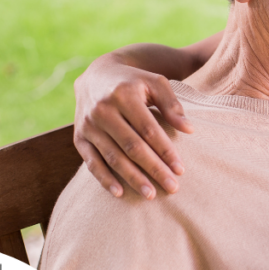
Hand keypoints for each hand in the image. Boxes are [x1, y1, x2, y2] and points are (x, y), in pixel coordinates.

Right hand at [73, 55, 193, 198]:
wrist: (97, 75)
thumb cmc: (134, 82)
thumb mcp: (155, 83)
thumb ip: (172, 105)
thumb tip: (189, 130)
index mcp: (124, 95)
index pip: (148, 129)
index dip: (165, 151)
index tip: (180, 169)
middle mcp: (103, 110)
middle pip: (132, 146)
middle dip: (153, 169)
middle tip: (172, 187)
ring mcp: (89, 125)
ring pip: (113, 157)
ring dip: (132, 178)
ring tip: (151, 194)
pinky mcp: (79, 137)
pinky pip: (91, 162)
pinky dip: (104, 179)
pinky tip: (119, 193)